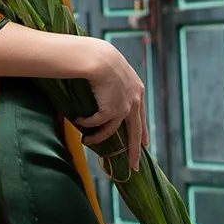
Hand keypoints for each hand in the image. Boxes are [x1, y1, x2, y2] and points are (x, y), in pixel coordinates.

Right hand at [74, 39, 147, 172]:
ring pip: (112, 131)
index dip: (143, 132)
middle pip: (136, 132)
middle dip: (135, 151)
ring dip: (98, 138)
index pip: (141, 117)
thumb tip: (104, 90)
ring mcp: (125, 107)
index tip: (145, 144)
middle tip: (134, 166)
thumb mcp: (114, 71)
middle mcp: (135, 101)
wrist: (98, 58)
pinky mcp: (112, 110)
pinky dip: (87, 123)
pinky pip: (97, 123)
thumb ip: (115, 83)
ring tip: (86, 141)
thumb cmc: (101, 58)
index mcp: (138, 91)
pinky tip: (79, 121)